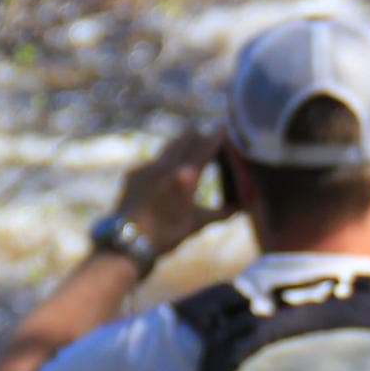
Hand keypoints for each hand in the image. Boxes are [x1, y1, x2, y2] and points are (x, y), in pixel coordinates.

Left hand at [111, 128, 229, 255]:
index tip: (226, 128)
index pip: (206, 145)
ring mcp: (147, 167)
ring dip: (182, 146)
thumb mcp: (198, 224)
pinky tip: (168, 175)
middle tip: (209, 140)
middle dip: (199, 136)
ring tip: (191, 153)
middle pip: (187, 137)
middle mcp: (166, 165)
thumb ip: (222, 213)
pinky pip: (155, 160)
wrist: (128, 242)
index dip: (218, 135)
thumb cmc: (167, 235)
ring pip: (170, 146)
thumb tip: (241, 208)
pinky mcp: (134, 173)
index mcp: (186, 176)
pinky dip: (166, 162)